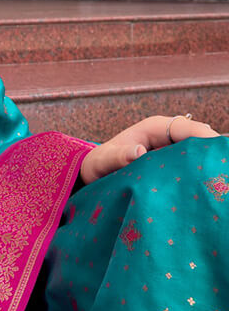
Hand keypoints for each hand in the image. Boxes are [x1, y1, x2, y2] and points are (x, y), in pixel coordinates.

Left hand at [79, 114, 219, 183]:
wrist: (93, 173)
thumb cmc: (98, 164)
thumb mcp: (103, 161)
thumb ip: (118, 157)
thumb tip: (138, 151)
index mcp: (153, 127)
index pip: (185, 127)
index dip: (203, 137)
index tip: (217, 149)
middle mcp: (166, 134)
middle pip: (198, 137)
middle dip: (209, 150)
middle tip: (220, 168)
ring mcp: (170, 147)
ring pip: (196, 150)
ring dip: (204, 160)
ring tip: (217, 175)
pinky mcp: (171, 160)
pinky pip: (189, 162)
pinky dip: (197, 169)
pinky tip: (204, 182)